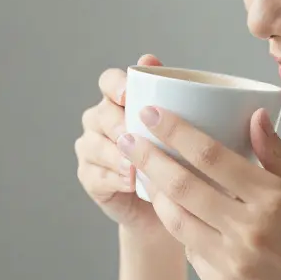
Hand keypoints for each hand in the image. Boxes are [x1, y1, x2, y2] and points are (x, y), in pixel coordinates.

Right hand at [76, 54, 169, 234]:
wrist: (172, 204)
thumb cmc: (182, 160)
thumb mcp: (190, 131)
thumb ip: (185, 101)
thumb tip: (183, 75)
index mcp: (121, 100)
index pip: (108, 81)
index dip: (115, 85)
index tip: (128, 95)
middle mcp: (102, 120)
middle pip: (101, 113)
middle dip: (116, 124)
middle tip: (134, 137)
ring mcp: (92, 148)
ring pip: (93, 145)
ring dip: (115, 155)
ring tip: (134, 166)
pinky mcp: (90, 177)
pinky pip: (94, 175)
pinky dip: (113, 179)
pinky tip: (130, 183)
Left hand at [117, 106, 280, 279]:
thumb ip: (278, 157)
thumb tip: (255, 114)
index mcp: (273, 199)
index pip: (211, 155)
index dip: (175, 131)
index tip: (151, 113)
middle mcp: (249, 229)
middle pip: (182, 185)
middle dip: (149, 157)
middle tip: (127, 138)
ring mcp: (233, 262)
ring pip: (177, 219)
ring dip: (156, 194)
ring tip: (144, 174)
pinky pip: (191, 251)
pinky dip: (182, 229)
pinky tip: (178, 215)